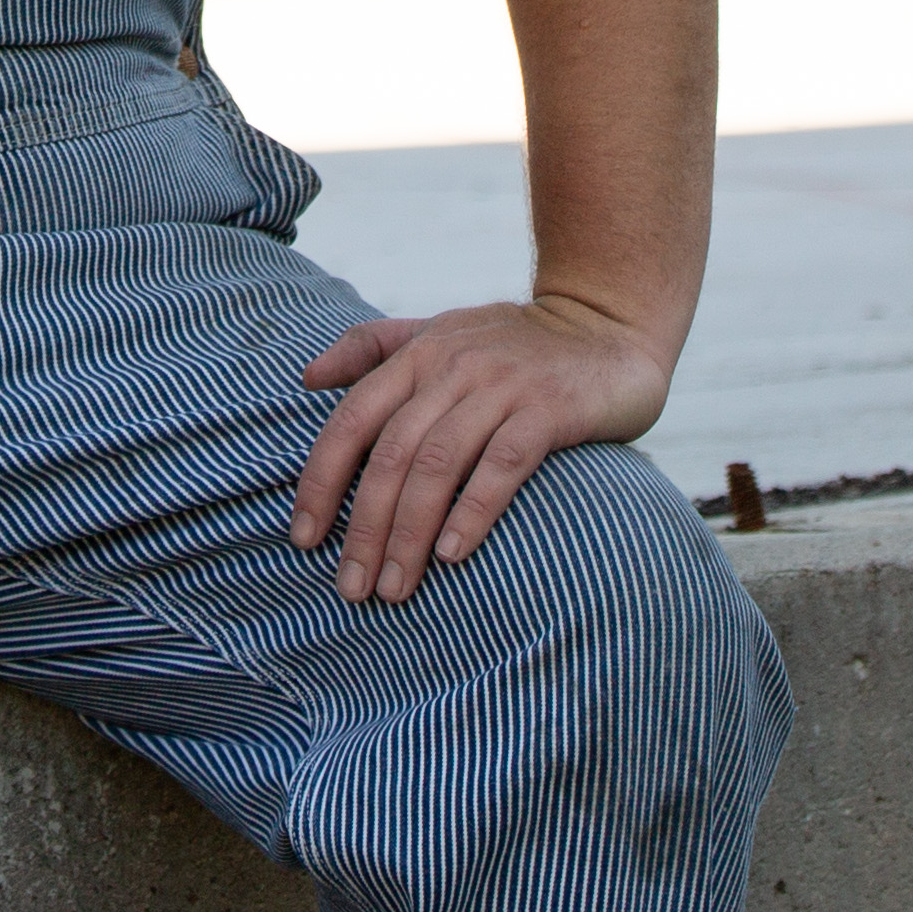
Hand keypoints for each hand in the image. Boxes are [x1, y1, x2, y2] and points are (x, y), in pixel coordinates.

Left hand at [291, 296, 676, 603]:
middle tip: (352, 589)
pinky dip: (472, 510)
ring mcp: (502, 386)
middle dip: (364, 527)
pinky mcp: (549, 409)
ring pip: (438, 464)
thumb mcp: (440, 331)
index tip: (304, 539)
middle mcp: (452, 366)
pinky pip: (502, 465)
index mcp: (418, 354)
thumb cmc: (515, 341)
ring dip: (409, 532)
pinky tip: (451, 555)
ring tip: (395, 589)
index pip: (351, 421)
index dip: (321, 481)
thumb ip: (373, 348)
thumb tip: (307, 378)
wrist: (608, 323)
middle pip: (390, 454)